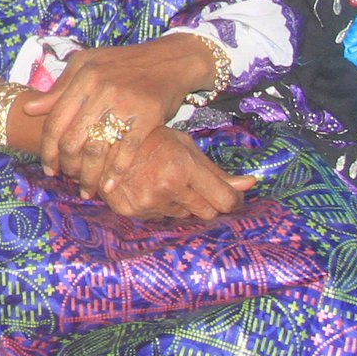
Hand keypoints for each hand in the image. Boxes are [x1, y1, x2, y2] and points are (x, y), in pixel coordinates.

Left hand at [20, 33, 214, 189]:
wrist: (170, 60)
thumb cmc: (124, 63)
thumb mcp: (87, 64)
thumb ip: (59, 87)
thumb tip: (29, 108)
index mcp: (83, 77)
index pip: (55, 121)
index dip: (48, 149)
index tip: (48, 167)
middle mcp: (101, 91)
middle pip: (73, 140)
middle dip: (67, 166)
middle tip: (68, 179)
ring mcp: (124, 104)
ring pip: (97, 149)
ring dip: (89, 176)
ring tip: (87, 189)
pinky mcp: (147, 117)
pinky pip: (126, 151)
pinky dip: (116, 173)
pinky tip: (109, 187)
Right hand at [88, 128, 255, 223]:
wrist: (104, 139)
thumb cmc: (152, 138)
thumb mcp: (186, 147)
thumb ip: (216, 171)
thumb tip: (251, 184)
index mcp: (184, 167)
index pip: (224, 200)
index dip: (230, 198)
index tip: (229, 194)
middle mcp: (167, 188)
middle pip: (206, 212)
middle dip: (206, 200)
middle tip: (193, 183)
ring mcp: (147, 202)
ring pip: (182, 215)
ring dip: (180, 203)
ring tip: (164, 180)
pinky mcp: (130, 210)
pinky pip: (159, 217)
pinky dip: (159, 206)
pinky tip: (148, 187)